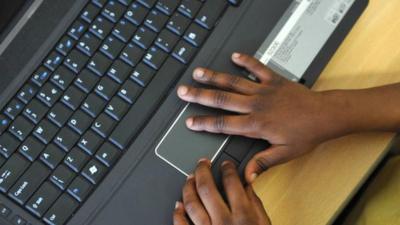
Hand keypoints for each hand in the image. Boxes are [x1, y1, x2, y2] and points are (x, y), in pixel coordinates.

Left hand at [173, 159, 270, 224]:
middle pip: (206, 188)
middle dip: (202, 170)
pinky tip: (178, 204)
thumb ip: (255, 203)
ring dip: (188, 187)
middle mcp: (224, 222)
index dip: (227, 168)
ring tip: (189, 178)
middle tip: (202, 163)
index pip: (232, 182)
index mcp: (244, 216)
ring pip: (191, 203)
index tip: (225, 164)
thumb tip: (247, 183)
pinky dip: (177, 213)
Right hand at [177, 53, 352, 181]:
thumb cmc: (307, 134)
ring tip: (198, 73)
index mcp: (256, 124)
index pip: (223, 124)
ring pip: (234, 81)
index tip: (190, 121)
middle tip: (184, 92)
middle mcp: (256, 105)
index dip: (204, 123)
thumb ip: (263, 163)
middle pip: (222, 99)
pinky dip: (246, 61)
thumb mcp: (284, 153)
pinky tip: (234, 56)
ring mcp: (264, 90)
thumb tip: (247, 176)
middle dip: (200, 96)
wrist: (326, 115)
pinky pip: (257, 67)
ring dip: (214, 77)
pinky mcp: (274, 80)